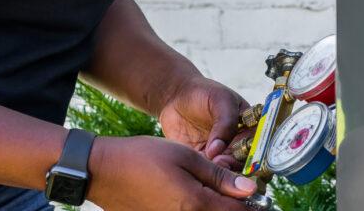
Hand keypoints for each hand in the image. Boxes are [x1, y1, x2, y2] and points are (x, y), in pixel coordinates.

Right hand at [86, 135, 256, 210]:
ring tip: (217, 192)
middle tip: (240, 193)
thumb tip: (249, 190)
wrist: (103, 171)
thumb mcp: (185, 157)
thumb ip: (219, 177)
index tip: (261, 195)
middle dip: (236, 208)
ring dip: (217, 208)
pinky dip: (199, 209)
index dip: (253, 205)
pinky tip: (195, 196)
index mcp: (195, 205)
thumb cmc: (143, 158)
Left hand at [158, 74, 250, 168]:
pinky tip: (201, 170)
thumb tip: (219, 150)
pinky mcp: (204, 160)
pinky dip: (207, 174)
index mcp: (248, 126)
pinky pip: (209, 172)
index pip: (257, 144)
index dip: (253, 153)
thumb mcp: (220, 100)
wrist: (176, 95)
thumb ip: (225, 123)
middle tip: (222, 162)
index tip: (242, 155)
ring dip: (221, 172)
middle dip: (235, 165)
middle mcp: (238, 142)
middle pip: (244, 161)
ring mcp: (221, 153)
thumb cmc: (203, 92)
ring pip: (227, 170)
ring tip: (211, 165)